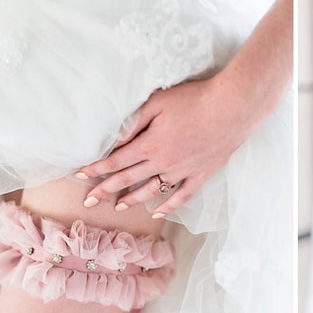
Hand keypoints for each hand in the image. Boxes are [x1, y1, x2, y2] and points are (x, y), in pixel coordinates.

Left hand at [77, 75, 253, 217]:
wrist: (232, 107)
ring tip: (117, 207)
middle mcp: (163, 163)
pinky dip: (168, 206)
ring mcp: (183, 171)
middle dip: (105, 190)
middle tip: (89, 201)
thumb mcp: (157, 103)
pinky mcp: (201, 174)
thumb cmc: (194, 99)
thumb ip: (133, 122)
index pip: (115, 161)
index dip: (96, 168)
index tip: (81, 175)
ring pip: (152, 191)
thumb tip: (113, 139)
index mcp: (150, 145)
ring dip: (132, 200)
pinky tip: (157, 212)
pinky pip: (181, 196)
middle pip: (128, 180)